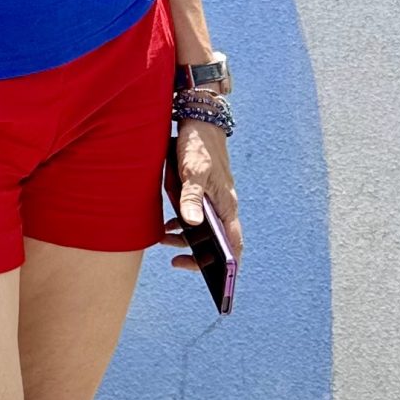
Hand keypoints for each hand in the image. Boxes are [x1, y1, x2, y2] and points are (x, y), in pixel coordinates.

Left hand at [164, 116, 241, 265]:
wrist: (197, 119)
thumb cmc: (198, 145)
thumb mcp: (192, 171)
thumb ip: (190, 197)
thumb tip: (191, 224)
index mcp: (227, 204)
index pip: (234, 243)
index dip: (229, 264)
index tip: (219, 279)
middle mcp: (222, 205)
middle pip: (217, 241)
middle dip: (199, 255)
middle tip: (178, 263)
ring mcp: (211, 199)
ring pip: (203, 229)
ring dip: (186, 239)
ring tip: (164, 240)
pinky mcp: (199, 192)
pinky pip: (193, 216)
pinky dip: (180, 224)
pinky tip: (165, 226)